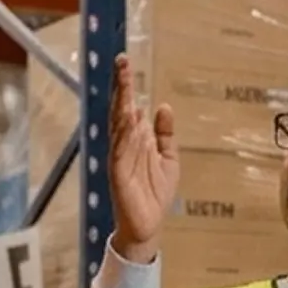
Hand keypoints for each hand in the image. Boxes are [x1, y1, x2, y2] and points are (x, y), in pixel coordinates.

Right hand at [109, 54, 178, 263]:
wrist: (148, 227)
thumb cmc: (155, 194)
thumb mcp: (168, 159)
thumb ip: (165, 134)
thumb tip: (163, 106)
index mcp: (135, 139)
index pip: (128, 106)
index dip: (126, 85)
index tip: (126, 62)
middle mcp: (124, 145)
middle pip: (120, 110)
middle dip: (121, 86)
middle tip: (122, 61)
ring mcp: (119, 158)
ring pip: (118, 125)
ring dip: (120, 103)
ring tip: (124, 80)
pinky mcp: (118, 174)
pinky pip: (120, 150)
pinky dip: (124, 134)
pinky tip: (128, 117)